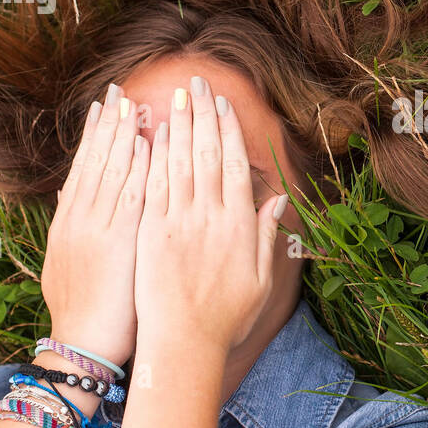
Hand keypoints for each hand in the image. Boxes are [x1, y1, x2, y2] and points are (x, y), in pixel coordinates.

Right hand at [40, 83, 147, 367]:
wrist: (82, 345)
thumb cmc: (87, 308)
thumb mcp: (70, 260)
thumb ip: (75, 223)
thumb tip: (74, 189)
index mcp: (70, 222)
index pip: (85, 168)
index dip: (95, 135)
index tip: (106, 106)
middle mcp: (80, 219)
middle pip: (95, 161)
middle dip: (107, 124)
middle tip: (117, 91)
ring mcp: (96, 228)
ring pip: (111, 170)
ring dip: (122, 134)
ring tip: (132, 102)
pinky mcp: (116, 242)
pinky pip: (128, 195)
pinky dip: (135, 167)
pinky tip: (144, 142)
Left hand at [133, 76, 286, 357]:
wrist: (183, 345)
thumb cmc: (226, 316)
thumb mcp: (260, 278)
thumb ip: (267, 234)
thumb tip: (278, 197)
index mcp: (238, 225)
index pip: (232, 163)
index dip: (226, 129)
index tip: (221, 103)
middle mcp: (209, 217)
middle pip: (205, 153)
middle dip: (201, 114)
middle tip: (196, 83)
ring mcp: (177, 223)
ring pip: (177, 163)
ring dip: (176, 126)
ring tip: (174, 96)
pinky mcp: (150, 233)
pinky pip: (152, 186)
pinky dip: (152, 158)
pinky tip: (150, 135)